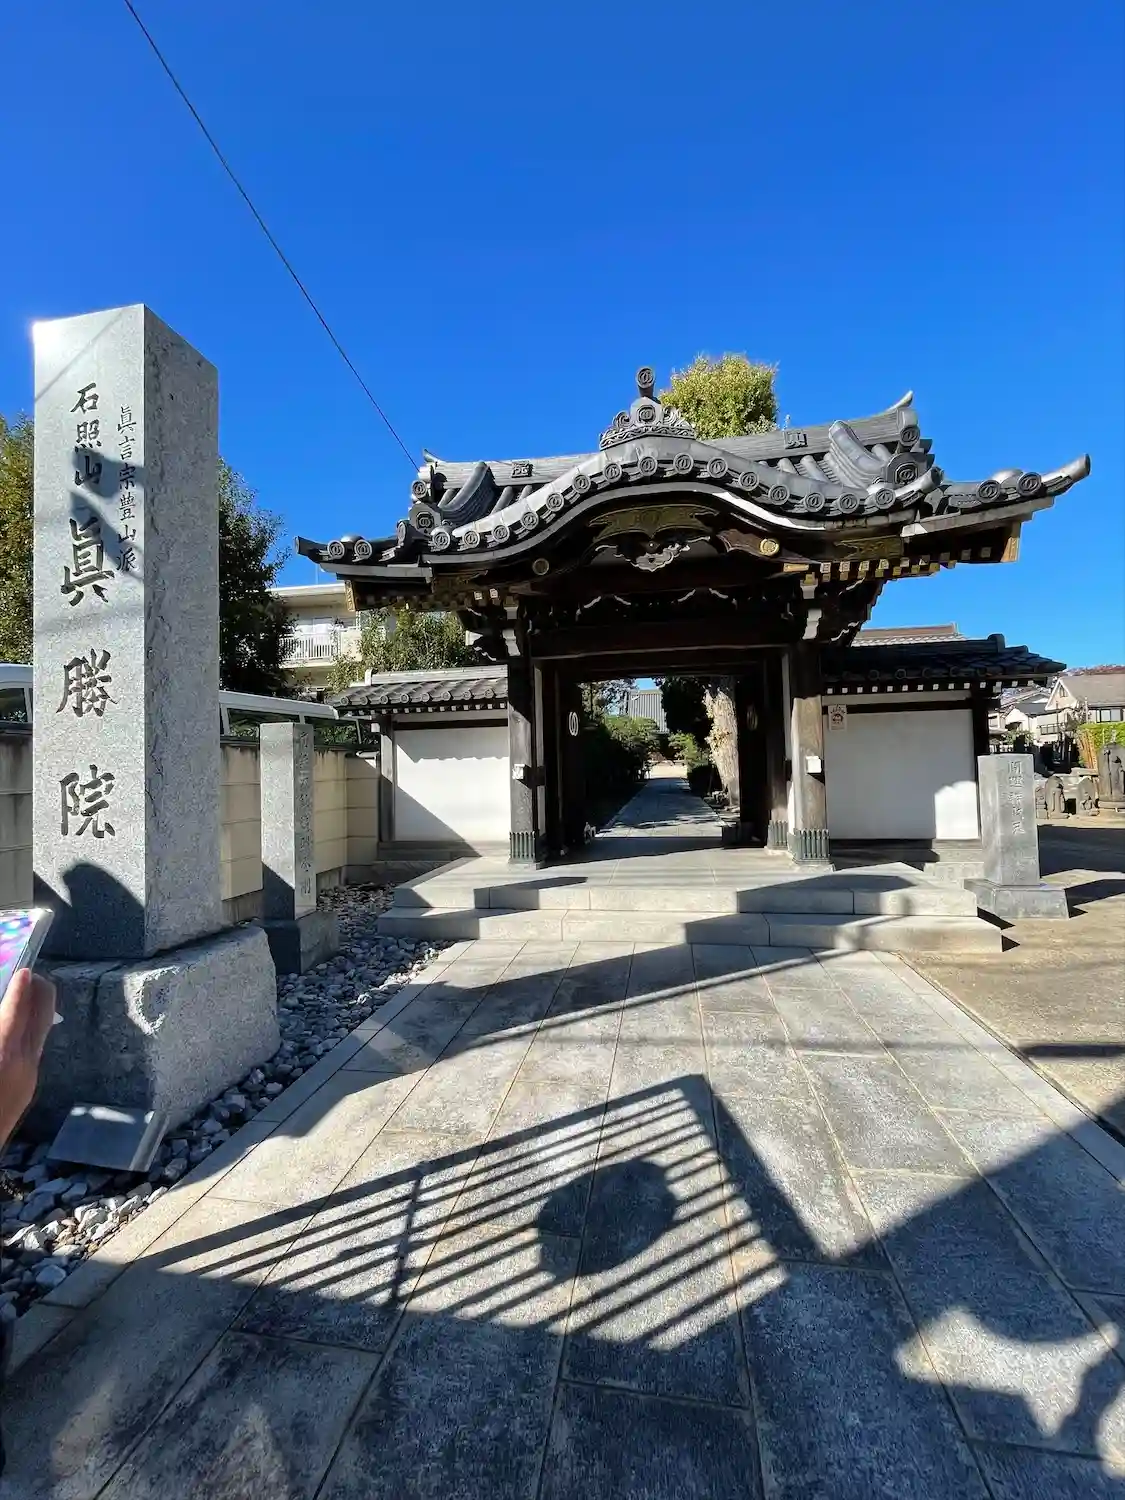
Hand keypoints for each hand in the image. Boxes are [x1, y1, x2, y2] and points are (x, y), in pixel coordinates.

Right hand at [0, 969, 56, 1148]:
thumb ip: (1, 1029)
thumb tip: (5, 1016)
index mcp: (1, 1053)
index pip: (16, 1010)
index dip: (20, 987)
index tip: (24, 970)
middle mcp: (21, 1063)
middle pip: (42, 1015)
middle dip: (39, 991)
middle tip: (29, 977)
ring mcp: (28, 1078)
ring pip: (40, 1032)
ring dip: (34, 1011)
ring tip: (20, 998)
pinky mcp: (28, 1088)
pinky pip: (32, 1050)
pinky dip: (26, 1032)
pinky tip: (13, 1030)